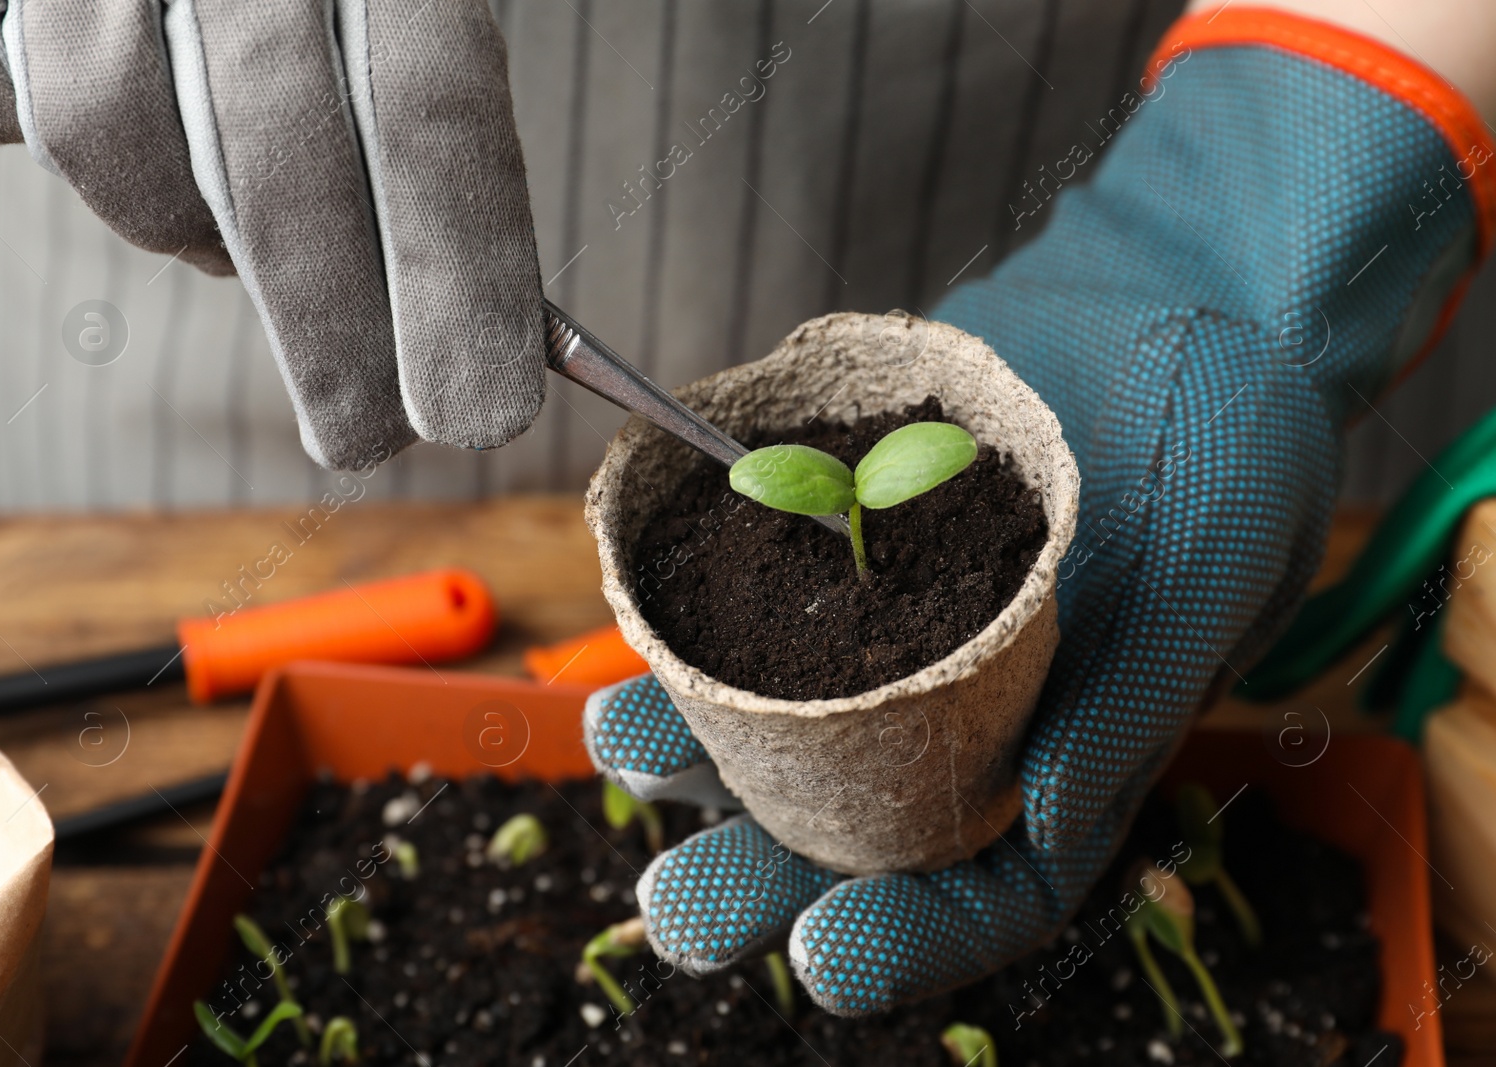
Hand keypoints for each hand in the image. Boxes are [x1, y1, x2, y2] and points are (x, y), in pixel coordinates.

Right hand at [0, 0, 543, 467]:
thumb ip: (431, 116)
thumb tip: (488, 325)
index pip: (431, 109)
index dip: (458, 273)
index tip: (477, 413)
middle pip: (280, 155)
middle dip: (331, 323)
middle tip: (368, 432)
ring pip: (114, 137)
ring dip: (178, 218)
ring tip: (217, 207)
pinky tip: (57, 87)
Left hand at [586, 9, 1492, 1014]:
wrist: (1180, 281)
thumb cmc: (1231, 426)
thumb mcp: (1207, 568)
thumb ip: (1132, 702)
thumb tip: (1046, 825)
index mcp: (1075, 746)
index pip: (990, 882)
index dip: (912, 935)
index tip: (826, 957)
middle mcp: (978, 700)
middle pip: (862, 820)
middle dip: (766, 869)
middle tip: (681, 906)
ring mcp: (908, 619)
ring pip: (794, 720)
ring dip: (707, 752)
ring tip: (628, 756)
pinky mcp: (856, 532)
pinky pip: (771, 603)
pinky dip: (707, 630)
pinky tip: (643, 644)